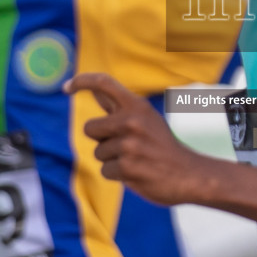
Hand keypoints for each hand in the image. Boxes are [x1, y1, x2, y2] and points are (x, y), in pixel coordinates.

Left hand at [66, 73, 211, 205]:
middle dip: (101, 139)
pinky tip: (136, 172)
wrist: (189, 175)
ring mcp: (129, 145)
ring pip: (98, 152)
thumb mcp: (146, 119)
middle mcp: (132, 121)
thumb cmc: (163, 146)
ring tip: (136, 160)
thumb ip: (119, 107)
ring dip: (112, 159)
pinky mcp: (127, 168)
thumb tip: (94, 90)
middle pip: (90, 128)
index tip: (67, 87)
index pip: (103, 83)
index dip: (81, 81)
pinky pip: (105, 171)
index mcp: (137, 105)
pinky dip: (117, 175)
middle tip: (125, 145)